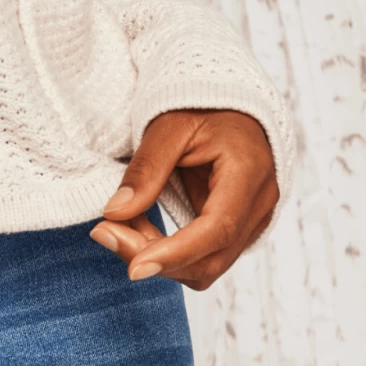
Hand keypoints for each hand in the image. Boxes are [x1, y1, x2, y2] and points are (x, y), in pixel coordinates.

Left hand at [88, 109, 278, 288]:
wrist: (227, 97)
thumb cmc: (200, 104)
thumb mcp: (168, 126)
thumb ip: (145, 170)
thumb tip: (114, 213)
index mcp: (248, 171)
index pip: (217, 230)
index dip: (175, 254)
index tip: (134, 268)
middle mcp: (260, 203)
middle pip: (213, 258)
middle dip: (158, 260)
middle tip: (106, 234)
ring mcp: (255, 217)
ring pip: (209, 264)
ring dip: (162, 258)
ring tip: (119, 227)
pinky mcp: (239, 225)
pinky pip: (206, 253)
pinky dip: (171, 250)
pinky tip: (140, 227)